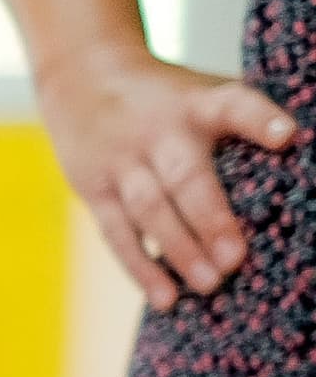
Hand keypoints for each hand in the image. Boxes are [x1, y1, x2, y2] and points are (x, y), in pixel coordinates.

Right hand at [37, 43, 299, 307]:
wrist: (82, 78)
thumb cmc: (166, 99)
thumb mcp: (204, 92)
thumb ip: (241, 123)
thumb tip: (296, 160)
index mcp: (197, 104)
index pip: (232, 106)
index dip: (260, 120)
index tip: (288, 136)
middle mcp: (158, 133)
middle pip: (184, 178)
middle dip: (210, 220)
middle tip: (236, 259)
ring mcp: (122, 163)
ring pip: (149, 212)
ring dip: (178, 252)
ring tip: (210, 285)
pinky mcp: (94, 190)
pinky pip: (118, 234)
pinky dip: (141, 268)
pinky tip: (165, 298)